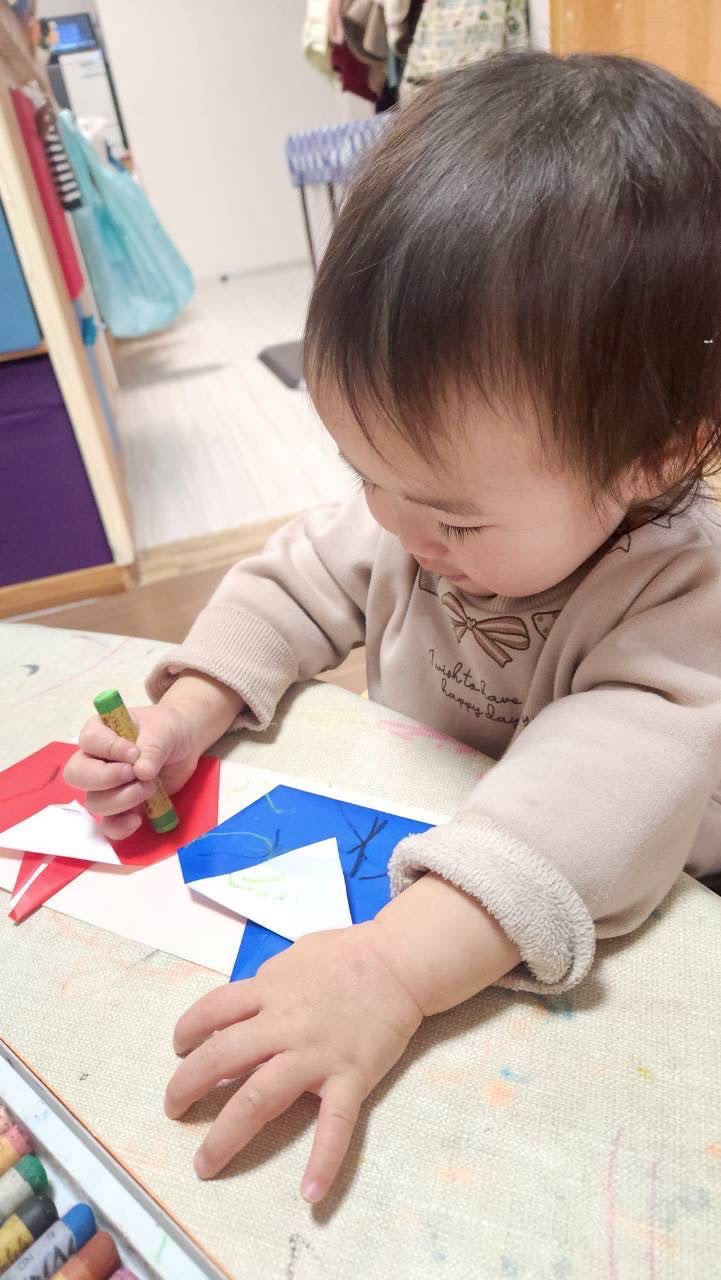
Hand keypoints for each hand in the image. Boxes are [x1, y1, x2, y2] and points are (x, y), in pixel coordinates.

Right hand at [64, 702, 199, 839]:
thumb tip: (142, 773)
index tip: (134, 753)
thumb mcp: (163, 732)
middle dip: (104, 778)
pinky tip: (137, 819)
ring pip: (94, 802)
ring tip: (149, 788)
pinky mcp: (122, 807)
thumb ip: (152, 749)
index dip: (109, 749)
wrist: (185, 747)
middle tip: (133, 774)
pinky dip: (119, 826)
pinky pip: (109, 825)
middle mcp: (95, 760)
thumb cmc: (167, 730)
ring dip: (121, 799)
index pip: (90, 741)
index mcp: (100, 732)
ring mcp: (107, 787)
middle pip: (77, 775)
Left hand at [164, 922, 423, 1201]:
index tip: (180, 1049)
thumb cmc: (347, 955)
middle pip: (221, 1059)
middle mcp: (283, 1025)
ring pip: (260, 1098)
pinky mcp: (350, 1078)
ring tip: (204, 1161)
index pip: (212, 1012)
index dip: (187, 1031)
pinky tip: (310, 1194)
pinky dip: (323, 1161)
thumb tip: (242, 1004)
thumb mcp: (294, 957)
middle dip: (187, 1087)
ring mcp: (316, 1055)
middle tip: (173, 1109)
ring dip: (226, 1134)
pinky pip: (335, 1125)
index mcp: (269, 992)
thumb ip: (267, 983)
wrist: (399, 962)